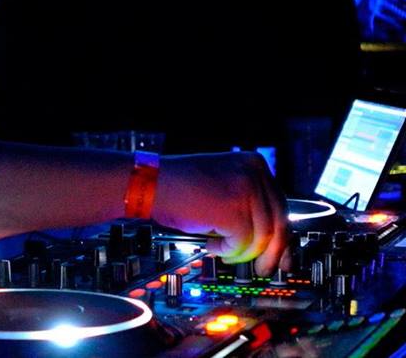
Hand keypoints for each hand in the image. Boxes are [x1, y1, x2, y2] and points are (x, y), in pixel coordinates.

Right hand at [154, 151, 289, 275]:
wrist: (149, 183)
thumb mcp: (223, 184)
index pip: (280, 205)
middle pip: (277, 223)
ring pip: (261, 238)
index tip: (282, 255)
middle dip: (270, 252)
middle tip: (263, 268)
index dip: (282, 235)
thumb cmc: (179, 186)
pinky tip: (210, 243)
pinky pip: (242, 244)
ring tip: (220, 248)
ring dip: (241, 252)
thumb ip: (248, 201)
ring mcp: (245, 191)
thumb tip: (271, 237)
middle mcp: (255, 173)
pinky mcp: (234, 211)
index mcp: (254, 163)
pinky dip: (226, 250)